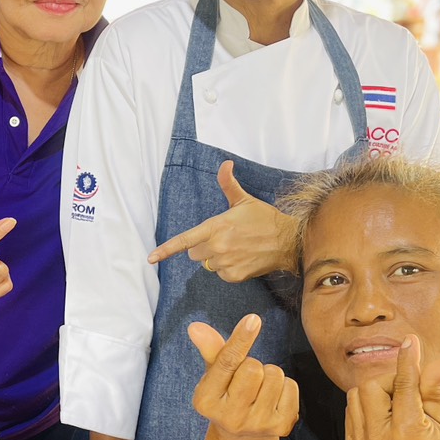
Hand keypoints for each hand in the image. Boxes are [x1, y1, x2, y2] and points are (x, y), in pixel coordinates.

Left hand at [148, 161, 295, 280]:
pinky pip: (221, 274)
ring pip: (208, 264)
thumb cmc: (264, 219)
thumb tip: (225, 163)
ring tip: (237, 248)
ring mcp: (226, 262)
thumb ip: (228, 184)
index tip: (151, 258)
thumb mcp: (244, 200)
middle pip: (194, 253)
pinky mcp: (235, 275)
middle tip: (224, 238)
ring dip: (217, 258)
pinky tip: (242, 258)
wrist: (289, 241)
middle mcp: (218, 246)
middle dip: (204, 247)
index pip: (185, 240)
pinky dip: (228, 269)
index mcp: (216, 227)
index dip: (166, 249)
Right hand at [188, 315, 298, 439]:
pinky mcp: (281, 427)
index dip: (240, 339)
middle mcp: (229, 416)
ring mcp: (257, 424)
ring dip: (269, 375)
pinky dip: (284, 387)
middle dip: (252, 365)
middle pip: (254, 367)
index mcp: (206, 400)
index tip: (253, 319)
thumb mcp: (214, 375)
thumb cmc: (226, 396)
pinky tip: (272, 400)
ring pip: (274, 375)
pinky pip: (291, 387)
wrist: (242, 438)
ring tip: (258, 390)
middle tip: (245, 380)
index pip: (226, 363)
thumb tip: (195, 327)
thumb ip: (210, 350)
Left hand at [344, 334, 439, 439]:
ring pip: (357, 395)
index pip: (402, 385)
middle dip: (391, 382)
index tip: (411, 342)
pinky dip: (369, 405)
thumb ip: (435, 387)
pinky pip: (353, 409)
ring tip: (402, 407)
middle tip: (413, 392)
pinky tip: (390, 416)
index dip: (408, 361)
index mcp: (407, 433)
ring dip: (378, 393)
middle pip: (370, 386)